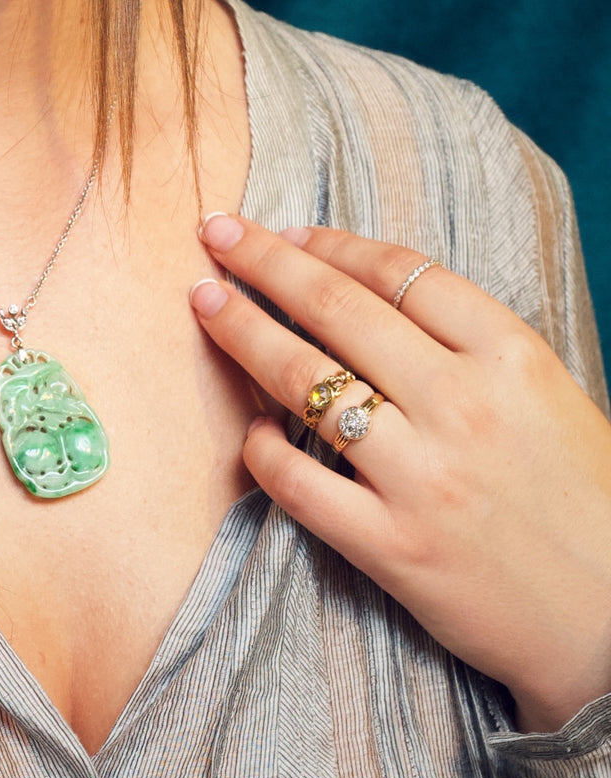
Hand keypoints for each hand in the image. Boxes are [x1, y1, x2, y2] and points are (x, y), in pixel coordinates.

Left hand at [190, 215, 610, 733]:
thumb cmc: (580, 497)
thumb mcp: (545, 394)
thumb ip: (466, 343)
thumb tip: (363, 288)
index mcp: (511, 356)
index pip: (400, 271)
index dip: (331, 243)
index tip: (288, 231)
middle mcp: (463, 405)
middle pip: (337, 308)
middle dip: (264, 260)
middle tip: (218, 233)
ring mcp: (425, 476)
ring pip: (305, 379)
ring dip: (241, 330)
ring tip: (204, 300)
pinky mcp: (394, 547)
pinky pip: (298, 481)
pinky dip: (261, 448)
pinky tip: (251, 428)